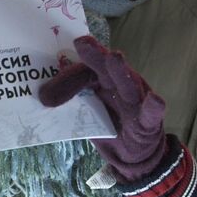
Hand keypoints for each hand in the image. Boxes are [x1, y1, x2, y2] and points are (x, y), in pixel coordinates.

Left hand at [39, 35, 168, 181]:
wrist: (133, 153)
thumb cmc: (108, 123)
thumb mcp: (84, 113)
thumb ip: (68, 100)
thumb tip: (42, 96)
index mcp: (103, 81)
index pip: (85, 72)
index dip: (68, 75)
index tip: (49, 82)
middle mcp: (120, 85)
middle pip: (106, 69)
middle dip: (96, 56)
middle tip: (82, 43)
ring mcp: (136, 102)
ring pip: (128, 86)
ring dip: (121, 71)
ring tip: (115, 58)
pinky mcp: (148, 123)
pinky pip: (152, 114)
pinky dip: (153, 107)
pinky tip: (154, 100)